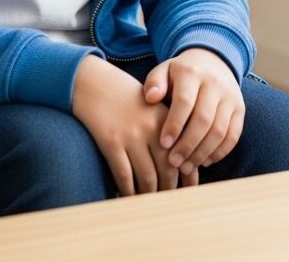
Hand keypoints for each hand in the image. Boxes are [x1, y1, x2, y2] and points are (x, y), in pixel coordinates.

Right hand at [72, 54, 199, 195]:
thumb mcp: (153, 108)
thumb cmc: (128, 99)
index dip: (188, 174)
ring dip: (151, 194)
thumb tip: (181, 161)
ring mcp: (131, 136)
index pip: (183, 153)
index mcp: (166, 118)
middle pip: (167, 169)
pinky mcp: (111, 143)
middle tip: (172, 202)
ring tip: (153, 204)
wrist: (97, 85)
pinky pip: (124, 176)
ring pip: (147, 177)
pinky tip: (130, 197)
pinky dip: (128, 191)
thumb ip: (167, 129)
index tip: (191, 188)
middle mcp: (151, 128)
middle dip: (170, 189)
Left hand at [143, 47, 244, 175]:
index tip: (163, 144)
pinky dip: (219, 152)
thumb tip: (150, 98)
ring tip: (186, 167)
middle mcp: (215, 83)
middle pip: (204, 119)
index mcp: (192, 72)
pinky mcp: (240, 109)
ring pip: (220, 130)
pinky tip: (203, 161)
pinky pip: (233, 135)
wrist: (213, 62)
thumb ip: (154, 83)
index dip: (174, 125)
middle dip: (188, 145)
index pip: (185, 101)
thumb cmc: (181, 74)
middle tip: (173, 162)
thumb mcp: (165, 71)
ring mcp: (230, 96)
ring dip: (202, 152)